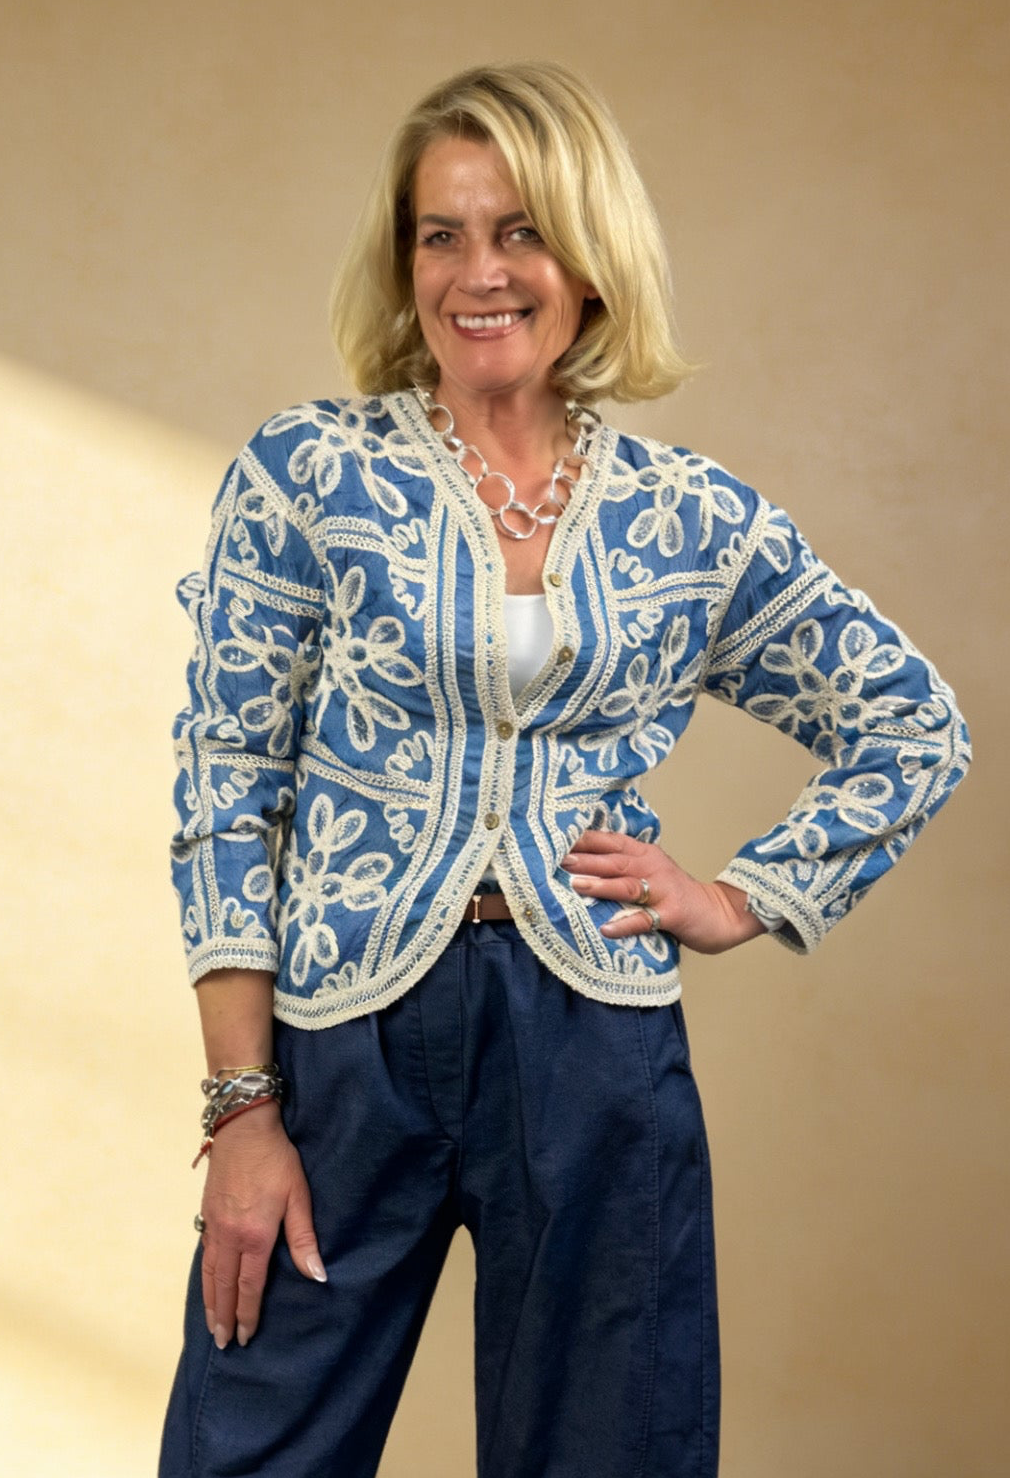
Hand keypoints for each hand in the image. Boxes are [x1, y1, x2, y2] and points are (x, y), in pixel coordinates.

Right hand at [198, 1101, 326, 1348]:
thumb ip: (304, 1238)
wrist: (243, 1127)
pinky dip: (204, 1277)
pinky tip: (208, 1285)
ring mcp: (214, 1225)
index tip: (246, 1336)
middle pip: (225, 1286)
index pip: (249, 1285)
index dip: (248, 1313)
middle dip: (225, 1316)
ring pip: (210, 1273)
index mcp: (255, 1235)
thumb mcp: (299, 1195)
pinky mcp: (207, 1214)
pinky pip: (204, 1255)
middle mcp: (230, 1236)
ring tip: (212, 1325)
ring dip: (210, 1302)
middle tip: (224, 1343)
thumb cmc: (277, 1159)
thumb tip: (318, 1275)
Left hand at [561, 829, 764, 953]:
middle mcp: (653, 866)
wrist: (718, 912)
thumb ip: (623, 866)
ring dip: (601, 885)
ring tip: (576, 886)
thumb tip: (579, 865)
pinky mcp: (672, 914)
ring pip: (627, 885)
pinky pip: (645, 918)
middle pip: (615, 860)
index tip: (556, 839)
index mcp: (645, 853)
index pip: (611, 841)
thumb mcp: (651, 871)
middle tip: (559, 860)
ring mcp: (663, 890)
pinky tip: (606, 929)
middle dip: (586, 859)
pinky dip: (625, 924)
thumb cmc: (676, 894)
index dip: (584, 840)